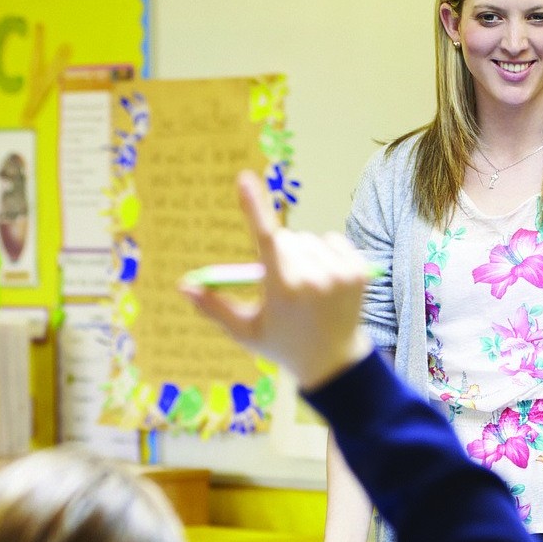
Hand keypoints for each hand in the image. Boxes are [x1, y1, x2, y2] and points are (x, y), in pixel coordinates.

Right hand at [180, 171, 371, 389]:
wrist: (335, 362)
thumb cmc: (282, 344)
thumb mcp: (245, 331)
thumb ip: (213, 307)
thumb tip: (183, 286)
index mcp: (283, 290)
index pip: (265, 239)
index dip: (253, 207)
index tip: (244, 178)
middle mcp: (312, 280)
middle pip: (285, 239)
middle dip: (278, 254)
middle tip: (284, 286)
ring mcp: (339, 275)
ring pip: (309, 240)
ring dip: (302, 255)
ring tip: (306, 287)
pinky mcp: (359, 271)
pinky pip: (333, 240)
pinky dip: (326, 253)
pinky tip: (326, 280)